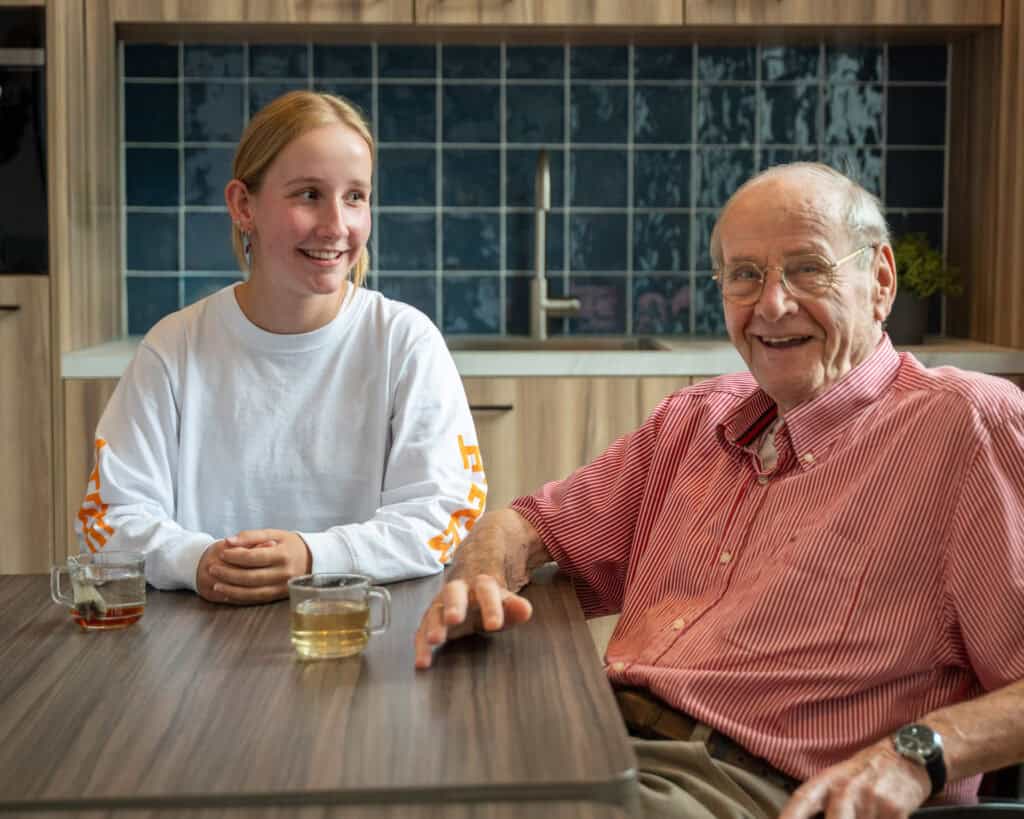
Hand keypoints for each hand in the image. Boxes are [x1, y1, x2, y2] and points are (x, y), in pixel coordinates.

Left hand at [195, 529, 311, 604]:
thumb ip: (252, 536)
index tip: (221, 552)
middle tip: (212, 568)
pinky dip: (241, 598)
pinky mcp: (280, 596)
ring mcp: (283, 586)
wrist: (314, 559)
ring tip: (215, 584)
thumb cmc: (291, 545)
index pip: (254, 557)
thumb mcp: (275, 534)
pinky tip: (227, 594)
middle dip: (229, 573)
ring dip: (231, 589)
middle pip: (251, 576)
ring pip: (253, 592)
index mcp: (283, 555)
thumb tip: (228, 541)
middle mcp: (284, 573)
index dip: (235, 556)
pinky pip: (258, 599)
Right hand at [413, 573, 533, 669]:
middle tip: (454, 619)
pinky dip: (421, 646)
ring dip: (434, 625)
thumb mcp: (505, 602)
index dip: (490, 607)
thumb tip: (526, 610)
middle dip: (454, 606)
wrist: (469, 584)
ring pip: (435, 611)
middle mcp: (457, 590)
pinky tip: (422, 662)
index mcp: (481, 584)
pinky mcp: (430, 620)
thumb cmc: (491, 599)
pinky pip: (422, 631)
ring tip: (433, 640)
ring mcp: (441, 604)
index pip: (486, 591)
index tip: (494, 625)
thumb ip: (515, 607)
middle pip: (454, 593)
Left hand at [779, 738, 930, 818]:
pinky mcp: (895, 809)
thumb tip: (804, 816)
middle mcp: (847, 788)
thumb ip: (822, 800)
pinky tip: (878, 816)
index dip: (790, 816)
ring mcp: (871, 799)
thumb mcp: (840, 776)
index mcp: (828, 780)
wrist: (907, 753)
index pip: (802, 800)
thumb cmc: (868, 769)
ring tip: (863, 814)